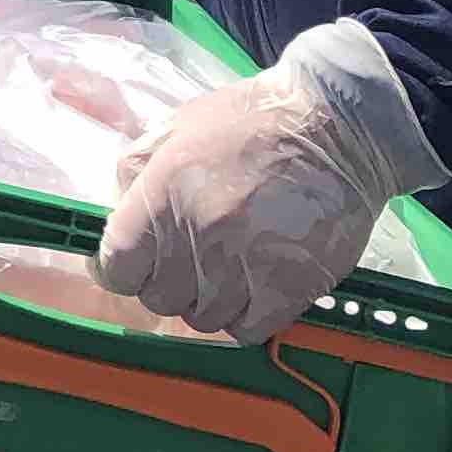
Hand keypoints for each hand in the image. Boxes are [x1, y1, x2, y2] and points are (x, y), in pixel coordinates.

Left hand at [97, 36, 409, 344]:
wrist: (333, 127)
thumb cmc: (251, 122)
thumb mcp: (175, 126)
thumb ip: (136, 169)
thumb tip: (118, 212)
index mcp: (161, 196)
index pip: (117, 267)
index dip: (119, 269)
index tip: (131, 264)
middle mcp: (198, 236)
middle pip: (158, 298)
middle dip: (165, 283)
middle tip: (184, 262)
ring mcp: (245, 266)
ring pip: (202, 319)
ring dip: (205, 301)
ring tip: (221, 273)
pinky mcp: (290, 287)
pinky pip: (247, 329)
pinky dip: (243, 317)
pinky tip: (250, 291)